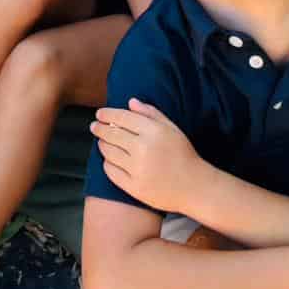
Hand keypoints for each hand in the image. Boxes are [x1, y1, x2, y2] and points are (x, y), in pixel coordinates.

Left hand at [91, 98, 202, 212]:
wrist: (194, 187)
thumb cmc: (183, 155)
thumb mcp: (172, 129)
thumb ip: (151, 113)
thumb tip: (130, 102)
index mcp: (153, 132)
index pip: (122, 118)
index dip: (108, 114)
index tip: (100, 114)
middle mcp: (143, 149)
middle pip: (111, 134)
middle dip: (100, 128)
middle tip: (94, 126)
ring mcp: (137, 169)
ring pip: (108, 152)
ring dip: (102, 144)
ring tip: (101, 141)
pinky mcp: (133, 187)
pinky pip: (111, 171)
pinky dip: (107, 163)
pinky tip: (109, 159)